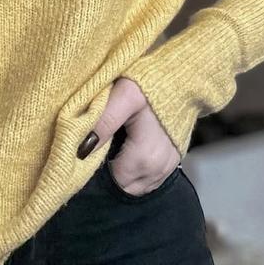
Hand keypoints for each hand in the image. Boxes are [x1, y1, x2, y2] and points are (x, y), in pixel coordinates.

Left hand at [77, 77, 180, 195]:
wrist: (183, 78)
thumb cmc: (150, 84)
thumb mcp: (123, 96)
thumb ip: (103, 122)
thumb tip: (80, 151)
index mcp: (144, 158)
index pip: (110, 182)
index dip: (96, 168)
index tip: (88, 150)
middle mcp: (158, 170)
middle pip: (122, 187)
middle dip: (107, 172)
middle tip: (99, 145)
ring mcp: (167, 168)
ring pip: (135, 185)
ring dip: (122, 172)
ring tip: (113, 146)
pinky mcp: (172, 162)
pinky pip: (148, 179)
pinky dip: (135, 170)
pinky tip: (128, 149)